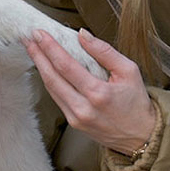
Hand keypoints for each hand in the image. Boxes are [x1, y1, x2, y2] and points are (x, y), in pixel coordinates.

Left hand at [24, 28, 155, 154]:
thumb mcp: (129, 70)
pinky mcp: (73, 123)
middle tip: (28, 37)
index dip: (50, 48)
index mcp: (98, 93)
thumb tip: (82, 35)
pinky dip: (49, 80)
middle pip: (51, 77)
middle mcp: (83, 108)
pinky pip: (57, 97)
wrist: (142, 136)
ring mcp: (76, 118)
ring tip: (32, 49)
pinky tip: (45, 67)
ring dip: (39, 66)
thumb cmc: (136, 102)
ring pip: (50, 88)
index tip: (39, 33)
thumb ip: (104, 51)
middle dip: (37, 55)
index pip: (66, 66)